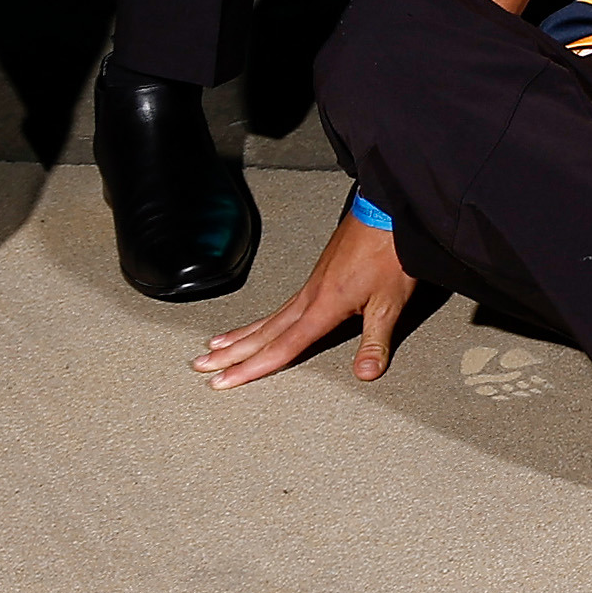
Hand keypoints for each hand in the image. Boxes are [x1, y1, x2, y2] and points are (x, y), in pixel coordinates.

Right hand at [198, 211, 411, 387]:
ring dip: (240, 335)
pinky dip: (262, 319)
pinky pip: (280, 305)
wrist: (387, 210)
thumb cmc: (390, 252)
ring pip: (268, 317)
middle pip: (263, 332)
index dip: (252, 367)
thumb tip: (365, 374)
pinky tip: (258, 325)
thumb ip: (376, 341)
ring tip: (215, 347)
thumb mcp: (390, 302)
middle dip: (232, 353)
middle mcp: (310, 296)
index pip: (282, 346)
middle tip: (201, 366)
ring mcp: (311, 284)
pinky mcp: (318, 275)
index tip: (224, 381)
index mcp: (323, 306)